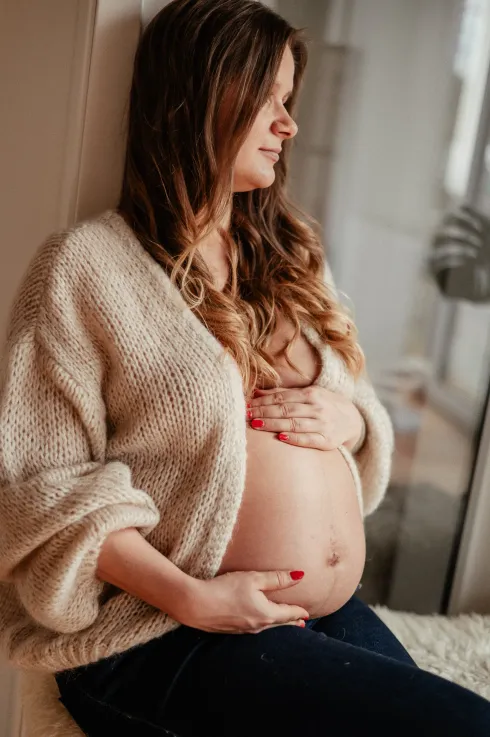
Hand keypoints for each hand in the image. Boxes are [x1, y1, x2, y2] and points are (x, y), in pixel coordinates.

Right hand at [175, 569, 309, 633]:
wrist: (195, 605)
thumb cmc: (225, 589)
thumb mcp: (253, 579)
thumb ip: (277, 578)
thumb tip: (300, 576)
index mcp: (266, 614)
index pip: (288, 614)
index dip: (299, 612)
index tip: (307, 613)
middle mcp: (258, 626)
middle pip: (279, 624)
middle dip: (290, 622)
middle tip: (300, 622)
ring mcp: (244, 631)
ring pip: (267, 628)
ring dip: (277, 625)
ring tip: (283, 624)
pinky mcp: (231, 630)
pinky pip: (253, 629)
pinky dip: (263, 626)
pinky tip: (257, 623)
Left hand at [247, 386, 363, 451]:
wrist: (352, 419)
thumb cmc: (323, 405)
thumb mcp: (307, 394)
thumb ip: (282, 394)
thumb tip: (255, 393)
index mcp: (310, 394)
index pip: (281, 398)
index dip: (262, 402)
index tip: (246, 405)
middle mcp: (317, 408)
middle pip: (285, 410)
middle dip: (264, 412)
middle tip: (246, 415)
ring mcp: (322, 424)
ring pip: (294, 423)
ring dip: (274, 424)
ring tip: (256, 424)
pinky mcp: (327, 441)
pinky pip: (308, 439)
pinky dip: (294, 438)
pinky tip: (280, 437)